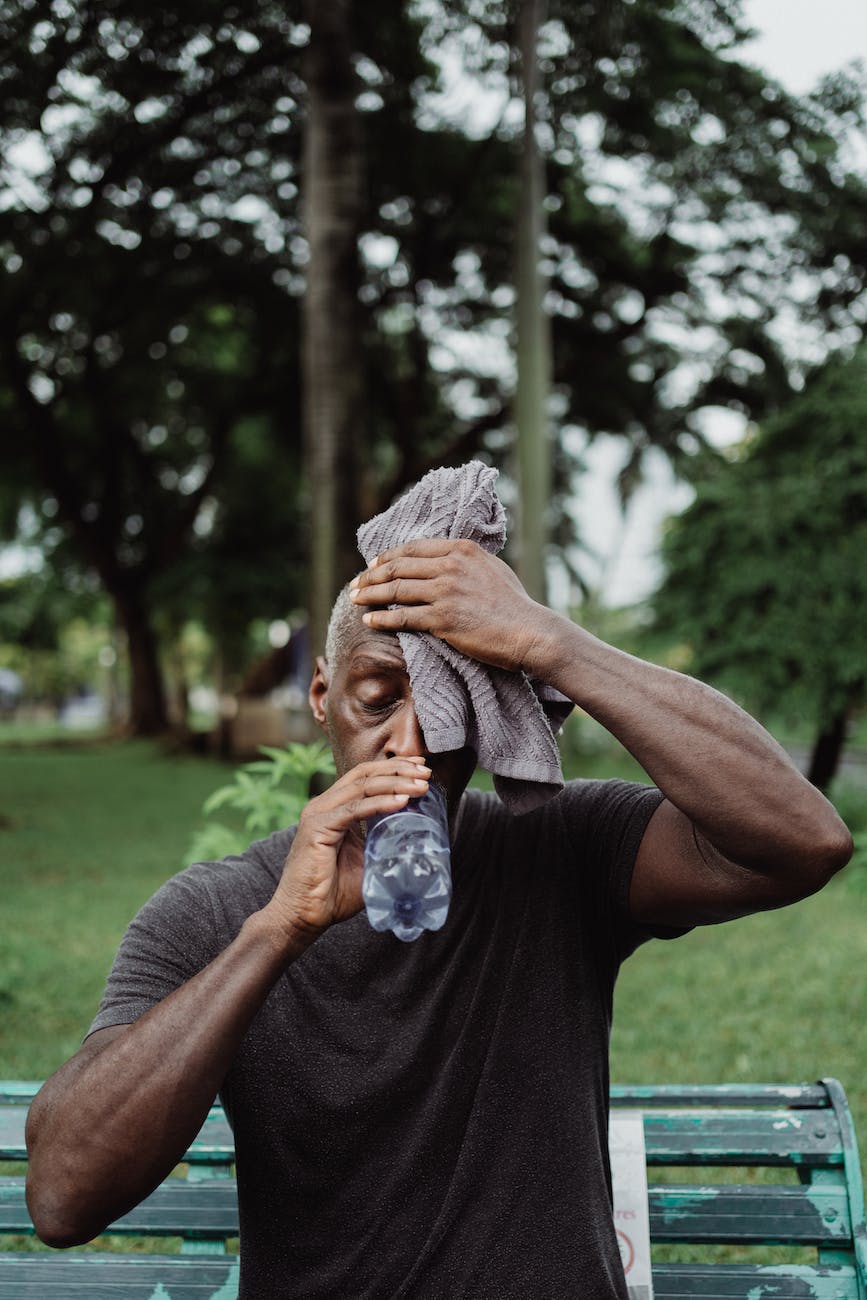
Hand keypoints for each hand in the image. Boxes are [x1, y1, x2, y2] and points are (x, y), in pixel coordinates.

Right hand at [265, 757, 430, 940]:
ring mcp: (318, 815)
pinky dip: (380, 803)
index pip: (365, 776)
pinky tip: (401, 802)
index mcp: (334, 808)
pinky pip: (354, 810)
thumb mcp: (367, 861)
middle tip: (426, 773)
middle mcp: (323, 805)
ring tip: (420, 786)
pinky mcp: (316, 829)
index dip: (393, 768)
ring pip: (362, 787)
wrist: (303, 917)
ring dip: (395, 783)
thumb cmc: (332, 893)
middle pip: (365, 774)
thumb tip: (417, 840)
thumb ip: (384, 845)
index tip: (421, 768)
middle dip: (399, 769)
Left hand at [349, 538, 550, 672]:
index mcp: (462, 549)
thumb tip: (448, 560)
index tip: (373, 565)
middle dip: (371, 576)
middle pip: (399, 566)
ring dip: (370, 594)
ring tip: (354, 600)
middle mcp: (451, 565)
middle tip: (355, 584)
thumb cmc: (515, 605)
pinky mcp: (442, 618)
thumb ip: (467, 562)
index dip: (388, 556)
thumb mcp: (492, 569)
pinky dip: (382, 618)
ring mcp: (445, 591)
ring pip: (396, 590)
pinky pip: (403, 616)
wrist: (529, 631)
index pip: (413, 548)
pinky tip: (369, 620)